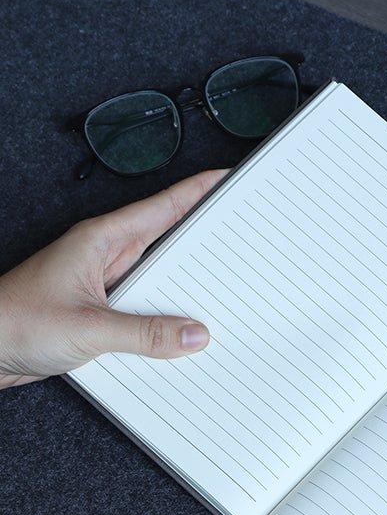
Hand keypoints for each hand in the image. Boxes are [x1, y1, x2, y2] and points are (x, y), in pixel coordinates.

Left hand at [0, 170, 226, 387]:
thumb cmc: (12, 320)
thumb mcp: (89, 327)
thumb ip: (145, 334)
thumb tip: (192, 334)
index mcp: (102, 240)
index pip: (163, 206)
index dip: (199, 190)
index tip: (228, 180)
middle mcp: (106, 257)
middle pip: (168, 242)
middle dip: (203, 240)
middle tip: (238, 240)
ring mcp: (106, 284)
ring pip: (160, 279)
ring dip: (184, 288)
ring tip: (217, 295)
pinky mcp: (104, 310)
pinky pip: (147, 309)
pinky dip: (166, 318)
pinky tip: (180, 331)